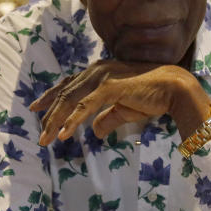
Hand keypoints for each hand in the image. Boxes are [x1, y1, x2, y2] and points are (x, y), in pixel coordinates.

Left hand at [29, 60, 210, 145]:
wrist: (174, 89)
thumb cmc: (152, 97)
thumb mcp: (125, 110)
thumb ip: (108, 118)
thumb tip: (96, 133)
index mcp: (99, 72)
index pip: (68, 85)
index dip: (50, 96)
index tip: (36, 109)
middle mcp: (96, 71)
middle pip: (65, 93)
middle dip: (49, 114)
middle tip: (39, 134)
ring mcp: (102, 77)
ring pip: (70, 100)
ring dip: (56, 121)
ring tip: (46, 139)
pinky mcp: (109, 87)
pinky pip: (85, 106)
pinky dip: (72, 120)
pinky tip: (63, 134)